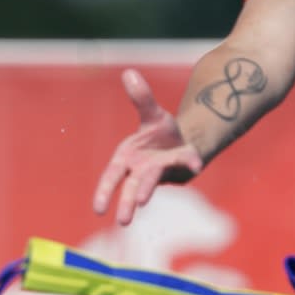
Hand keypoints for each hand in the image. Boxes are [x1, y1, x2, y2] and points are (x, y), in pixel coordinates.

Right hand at [92, 69, 202, 224]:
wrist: (185, 141)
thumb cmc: (161, 134)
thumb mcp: (152, 114)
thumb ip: (141, 98)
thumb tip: (129, 72)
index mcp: (127, 159)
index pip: (112, 177)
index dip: (104, 192)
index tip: (98, 209)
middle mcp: (142, 170)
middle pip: (131, 187)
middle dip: (127, 203)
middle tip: (123, 222)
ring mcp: (162, 172)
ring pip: (153, 183)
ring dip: (148, 191)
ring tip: (142, 203)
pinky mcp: (182, 169)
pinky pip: (186, 164)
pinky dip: (190, 163)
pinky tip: (196, 164)